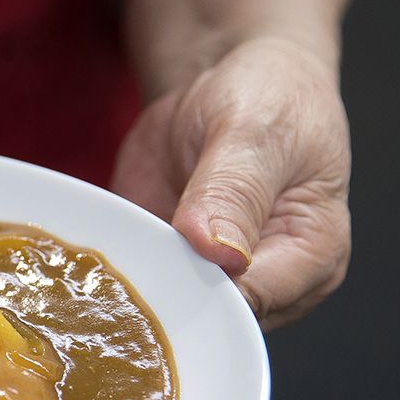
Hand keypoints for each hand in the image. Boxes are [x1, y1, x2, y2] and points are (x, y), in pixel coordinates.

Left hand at [111, 36, 350, 329]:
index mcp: (312, 256)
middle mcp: (266, 281)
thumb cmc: (268, 99)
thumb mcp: (255, 133)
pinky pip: (135, 287)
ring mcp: (212, 279)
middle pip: (207, 317)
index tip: (166, 256)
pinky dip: (111, 276)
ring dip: (131, 288)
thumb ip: (234, 193)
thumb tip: (218, 253)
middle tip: (127, 256)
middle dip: (164, 295)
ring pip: (166, 311)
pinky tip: (88, 261)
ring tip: (106, 256)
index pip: (253, 303)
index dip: (205, 290)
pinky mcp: (167, 266)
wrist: (226, 82)